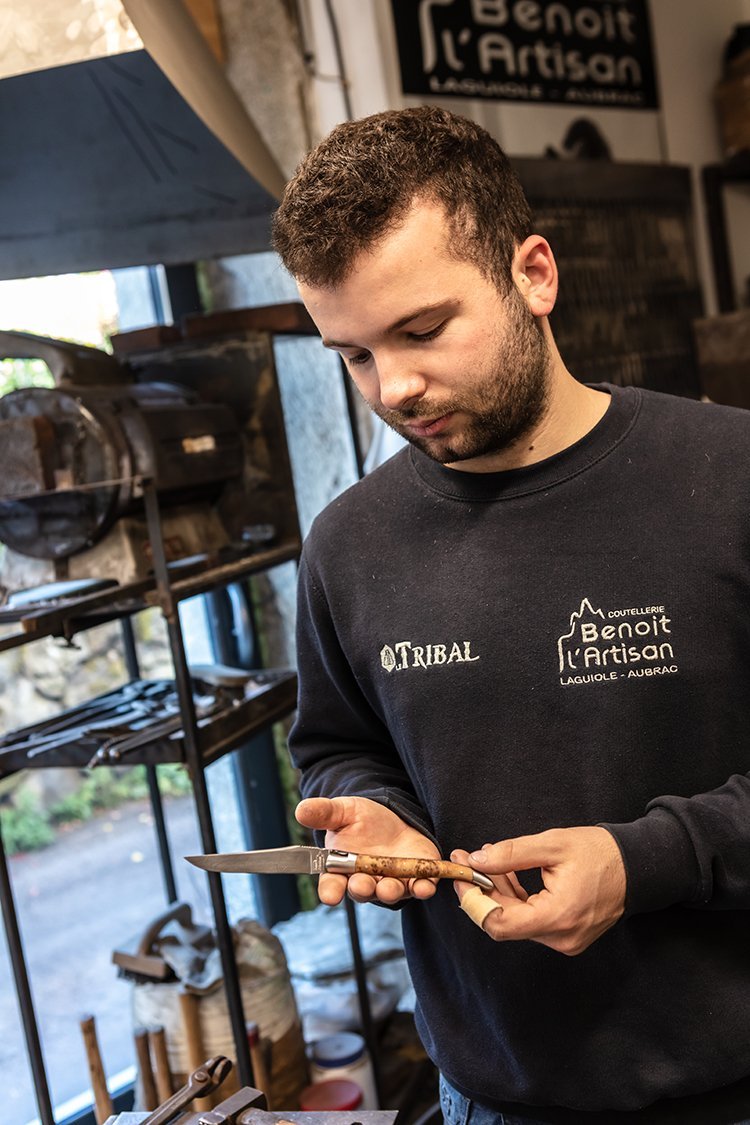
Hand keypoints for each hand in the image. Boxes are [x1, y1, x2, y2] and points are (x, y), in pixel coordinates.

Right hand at [295, 796, 439, 905]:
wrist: (394, 819)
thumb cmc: (363, 819)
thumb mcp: (343, 811)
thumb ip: (324, 813)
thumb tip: (301, 810)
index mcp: (342, 869)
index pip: (332, 885)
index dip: (330, 891)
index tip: (330, 895)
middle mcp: (366, 881)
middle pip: (361, 891)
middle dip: (361, 888)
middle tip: (361, 883)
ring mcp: (392, 882)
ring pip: (390, 893)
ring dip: (390, 892)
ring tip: (389, 887)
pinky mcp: (417, 878)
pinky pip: (421, 888)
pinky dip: (423, 888)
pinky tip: (425, 886)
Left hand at [452, 826, 625, 954]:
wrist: (636, 866)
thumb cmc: (598, 852)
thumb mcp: (552, 845)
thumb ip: (510, 854)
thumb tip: (475, 861)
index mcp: (557, 916)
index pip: (500, 924)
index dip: (474, 900)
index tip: (460, 876)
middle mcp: (561, 937)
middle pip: (505, 922)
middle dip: (482, 890)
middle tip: (467, 858)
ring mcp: (565, 940)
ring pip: (516, 921)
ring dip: (498, 892)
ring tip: (488, 859)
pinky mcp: (567, 935)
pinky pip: (531, 920)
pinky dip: (516, 899)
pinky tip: (508, 873)